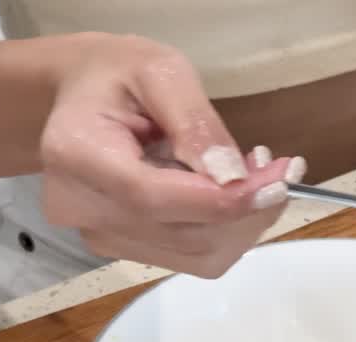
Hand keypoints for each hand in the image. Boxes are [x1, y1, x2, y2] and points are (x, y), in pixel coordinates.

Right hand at [38, 34, 306, 277]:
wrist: (79, 98)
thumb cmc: (117, 75)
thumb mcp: (161, 72)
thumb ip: (195, 122)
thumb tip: (231, 175)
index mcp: (76, 153)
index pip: (154, 198)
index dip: (224, 200)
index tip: (278, 181)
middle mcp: (81, 207)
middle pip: (184, 235)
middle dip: (247, 208)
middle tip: (279, 169)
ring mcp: (101, 235)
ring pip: (197, 254)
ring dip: (244, 221)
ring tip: (256, 174)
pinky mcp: (124, 248)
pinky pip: (193, 255)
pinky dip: (228, 229)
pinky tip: (234, 193)